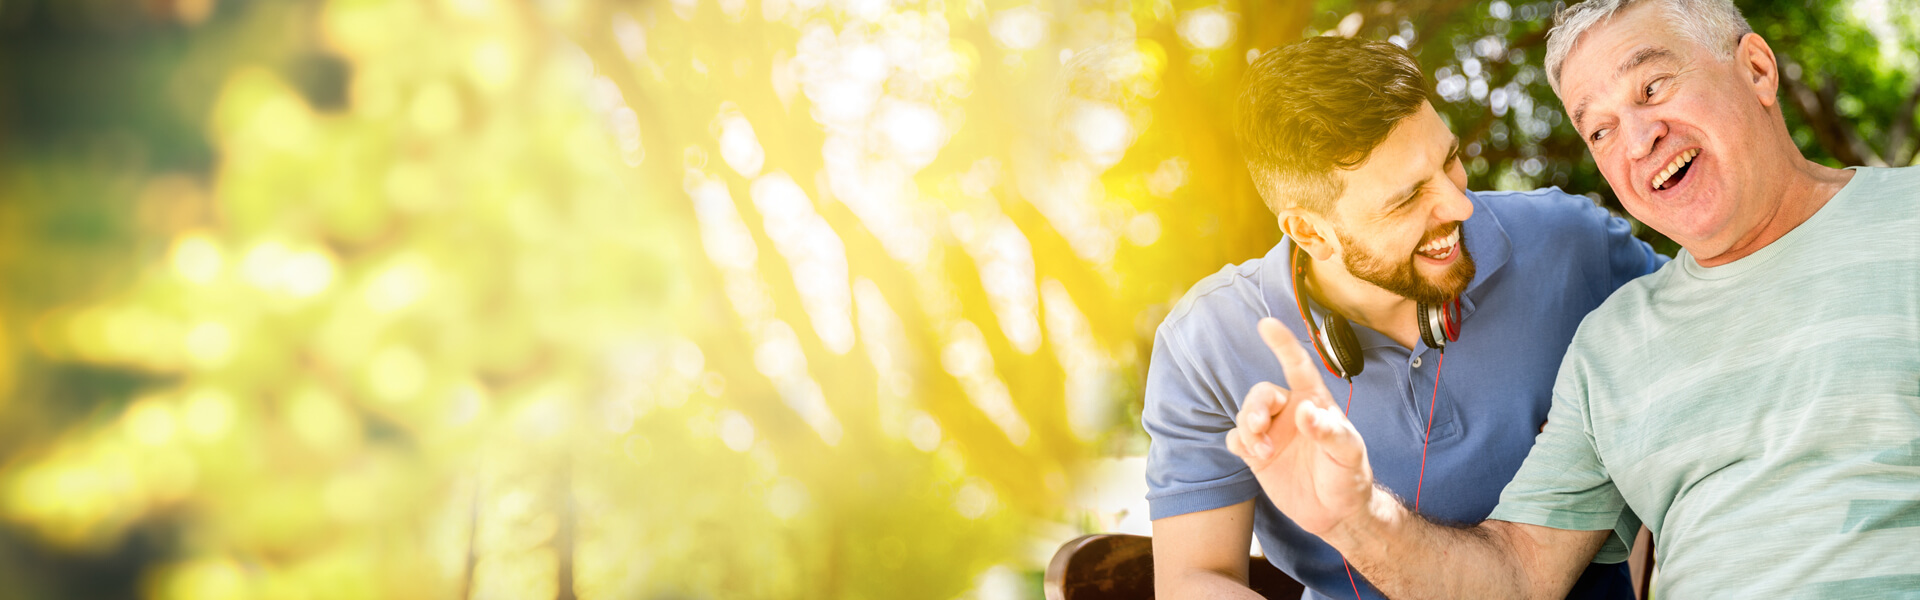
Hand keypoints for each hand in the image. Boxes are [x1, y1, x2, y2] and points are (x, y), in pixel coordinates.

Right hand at [1225, 318, 1377, 538]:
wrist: (1336, 513)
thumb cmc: (1349, 477)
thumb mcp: (1349, 454)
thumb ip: (1329, 432)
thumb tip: (1304, 411)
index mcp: (1315, 403)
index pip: (1297, 367)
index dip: (1283, 344)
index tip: (1266, 324)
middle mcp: (1290, 413)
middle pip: (1262, 394)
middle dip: (1255, 407)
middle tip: (1258, 429)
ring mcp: (1272, 433)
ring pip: (1244, 414)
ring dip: (1248, 430)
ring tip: (1264, 452)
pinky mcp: (1258, 455)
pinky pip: (1236, 438)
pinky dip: (1239, 443)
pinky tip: (1254, 456)